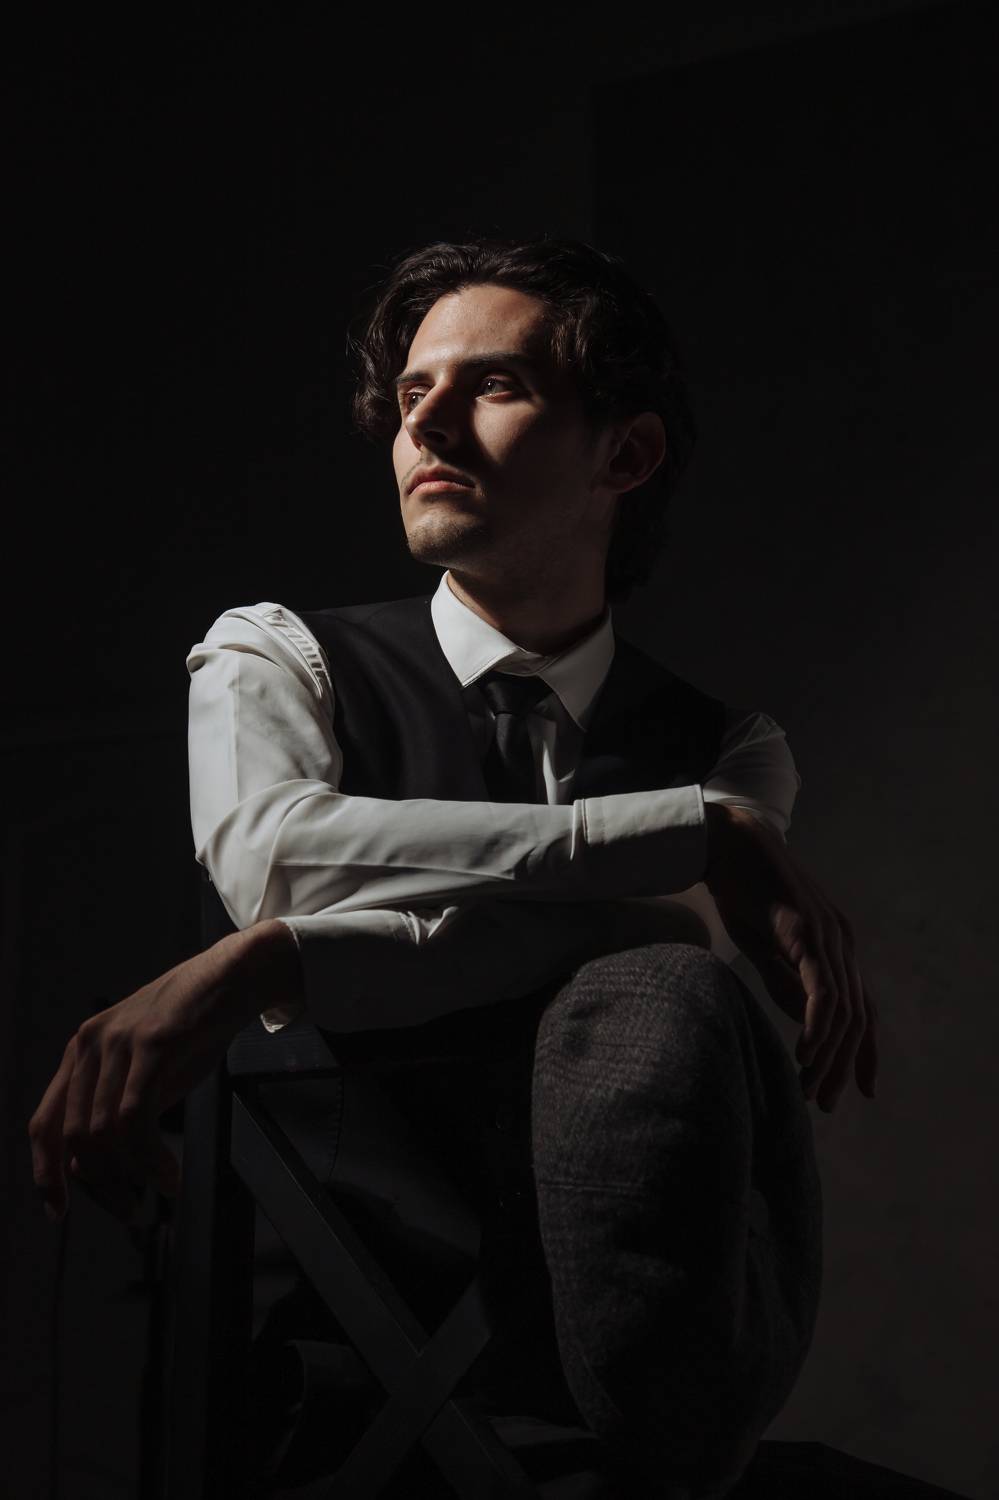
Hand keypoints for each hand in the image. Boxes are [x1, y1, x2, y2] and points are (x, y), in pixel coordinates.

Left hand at [28, 922, 300, 1226]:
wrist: (232, 979)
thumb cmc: (194, 1027)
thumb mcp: (146, 1071)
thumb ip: (119, 1109)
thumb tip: (101, 1168)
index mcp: (80, 1052)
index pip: (44, 1124)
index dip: (46, 1174)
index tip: (58, 1212)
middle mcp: (89, 1045)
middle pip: (74, 1137)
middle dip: (101, 1185)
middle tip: (131, 1210)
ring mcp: (118, 1042)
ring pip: (103, 1131)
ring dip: (131, 1174)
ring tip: (159, 1190)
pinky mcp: (151, 1043)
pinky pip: (135, 1117)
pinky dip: (149, 1157)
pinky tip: (168, 1172)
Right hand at [703, 803, 878, 1111]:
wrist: (727, 844)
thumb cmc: (743, 891)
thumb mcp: (765, 948)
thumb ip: (786, 982)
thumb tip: (804, 1023)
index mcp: (835, 946)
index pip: (862, 1008)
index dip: (864, 1051)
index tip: (858, 1089)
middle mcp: (842, 942)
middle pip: (858, 1017)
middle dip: (844, 1065)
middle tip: (823, 1101)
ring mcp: (828, 936)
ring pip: (843, 1011)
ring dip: (829, 1055)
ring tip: (809, 1086)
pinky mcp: (807, 933)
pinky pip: (822, 990)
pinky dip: (817, 1026)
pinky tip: (805, 1053)